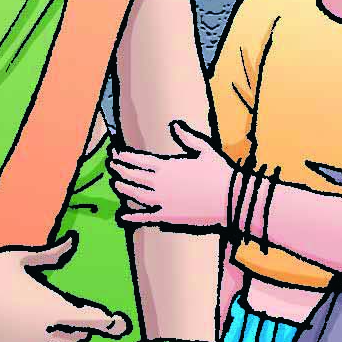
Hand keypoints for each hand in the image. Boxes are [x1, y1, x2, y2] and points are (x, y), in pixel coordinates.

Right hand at [0, 236, 130, 341]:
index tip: (120, 323)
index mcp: (53, 311)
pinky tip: (25, 337)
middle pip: (77, 338)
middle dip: (78, 325)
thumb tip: (74, 240)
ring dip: (58, 341)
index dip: (110, 323)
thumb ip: (53, 254)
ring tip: (44, 321)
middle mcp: (43, 337)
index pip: (94, 323)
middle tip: (73, 312)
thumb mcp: (21, 258)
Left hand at [109, 123, 236, 231]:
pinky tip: (122, 215)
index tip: (117, 154)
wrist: (230, 198)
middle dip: (119, 170)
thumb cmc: (219, 172)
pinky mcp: (167, 216)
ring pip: (134, 194)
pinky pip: (145, 216)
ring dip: (122, 188)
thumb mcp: (204, 149)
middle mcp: (160, 183)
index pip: (139, 160)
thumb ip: (186, 137)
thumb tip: (174, 124)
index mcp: (167, 165)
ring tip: (115, 183)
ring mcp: (161, 200)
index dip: (125, 157)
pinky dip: (132, 216)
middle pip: (133, 175)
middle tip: (111, 165)